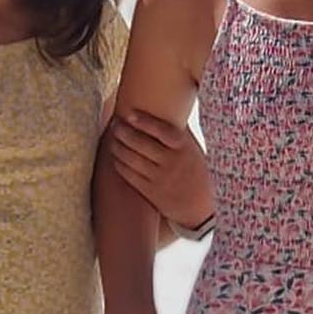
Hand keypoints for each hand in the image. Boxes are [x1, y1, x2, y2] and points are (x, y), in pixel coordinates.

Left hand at [109, 109, 213, 234]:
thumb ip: (180, 132)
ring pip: (132, 159)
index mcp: (184, 148)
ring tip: (112, 138)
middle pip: (141, 144)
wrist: (199, 207)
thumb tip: (168, 106)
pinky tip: (116, 156)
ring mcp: (160, 179)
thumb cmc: (195, 172)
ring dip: (118, 147)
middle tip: (115, 124)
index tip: (129, 113)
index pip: (162, 131)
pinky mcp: (151, 192)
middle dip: (124, 132)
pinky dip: (120, 164)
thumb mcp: (194, 150)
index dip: (144, 122)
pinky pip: (130, 175)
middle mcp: (172, 163)